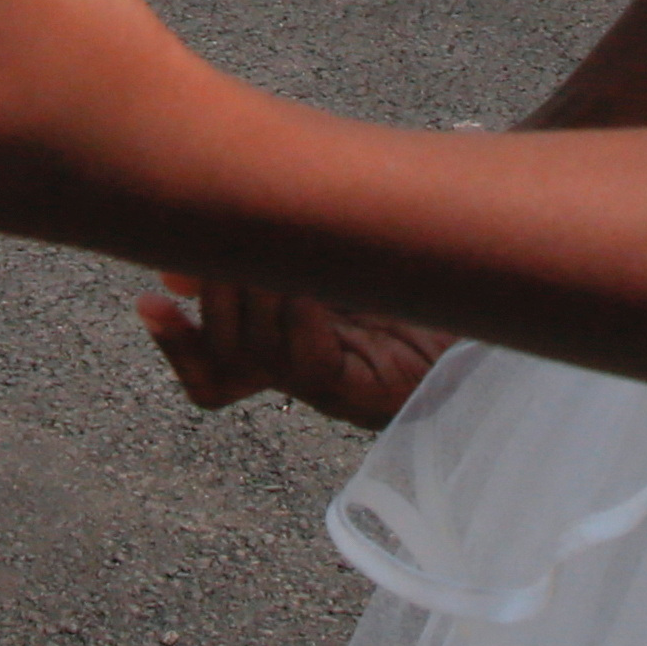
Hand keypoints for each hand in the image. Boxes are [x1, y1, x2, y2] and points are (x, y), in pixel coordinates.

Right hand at [135, 275, 453, 427]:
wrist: (499, 271)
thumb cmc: (417, 256)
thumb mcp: (331, 248)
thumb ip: (264, 253)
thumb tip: (176, 263)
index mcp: (295, 347)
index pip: (214, 377)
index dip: (176, 347)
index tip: (147, 298)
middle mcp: (312, 378)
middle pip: (225, 363)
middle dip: (214, 300)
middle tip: (225, 249)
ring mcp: (343, 392)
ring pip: (263, 361)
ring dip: (258, 300)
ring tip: (280, 254)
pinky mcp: (377, 397)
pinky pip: (312, 366)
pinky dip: (301, 320)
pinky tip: (315, 285)